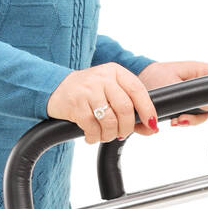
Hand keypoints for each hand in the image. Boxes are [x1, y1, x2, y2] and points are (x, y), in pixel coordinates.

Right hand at [45, 63, 160, 143]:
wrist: (56, 88)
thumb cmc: (89, 93)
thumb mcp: (111, 92)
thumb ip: (131, 108)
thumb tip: (151, 129)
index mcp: (115, 72)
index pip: (138, 90)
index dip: (148, 110)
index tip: (151, 125)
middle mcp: (103, 78)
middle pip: (125, 108)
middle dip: (127, 128)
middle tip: (122, 134)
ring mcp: (88, 90)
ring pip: (110, 121)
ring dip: (110, 135)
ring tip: (105, 135)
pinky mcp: (75, 104)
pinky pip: (92, 127)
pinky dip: (95, 137)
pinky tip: (92, 135)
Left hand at [137, 60, 207, 126]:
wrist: (135, 84)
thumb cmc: (152, 77)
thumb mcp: (173, 86)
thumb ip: (196, 96)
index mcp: (200, 70)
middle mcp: (200, 82)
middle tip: (205, 118)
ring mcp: (194, 93)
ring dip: (196, 119)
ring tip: (179, 121)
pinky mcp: (187, 102)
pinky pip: (195, 113)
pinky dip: (187, 120)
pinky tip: (176, 120)